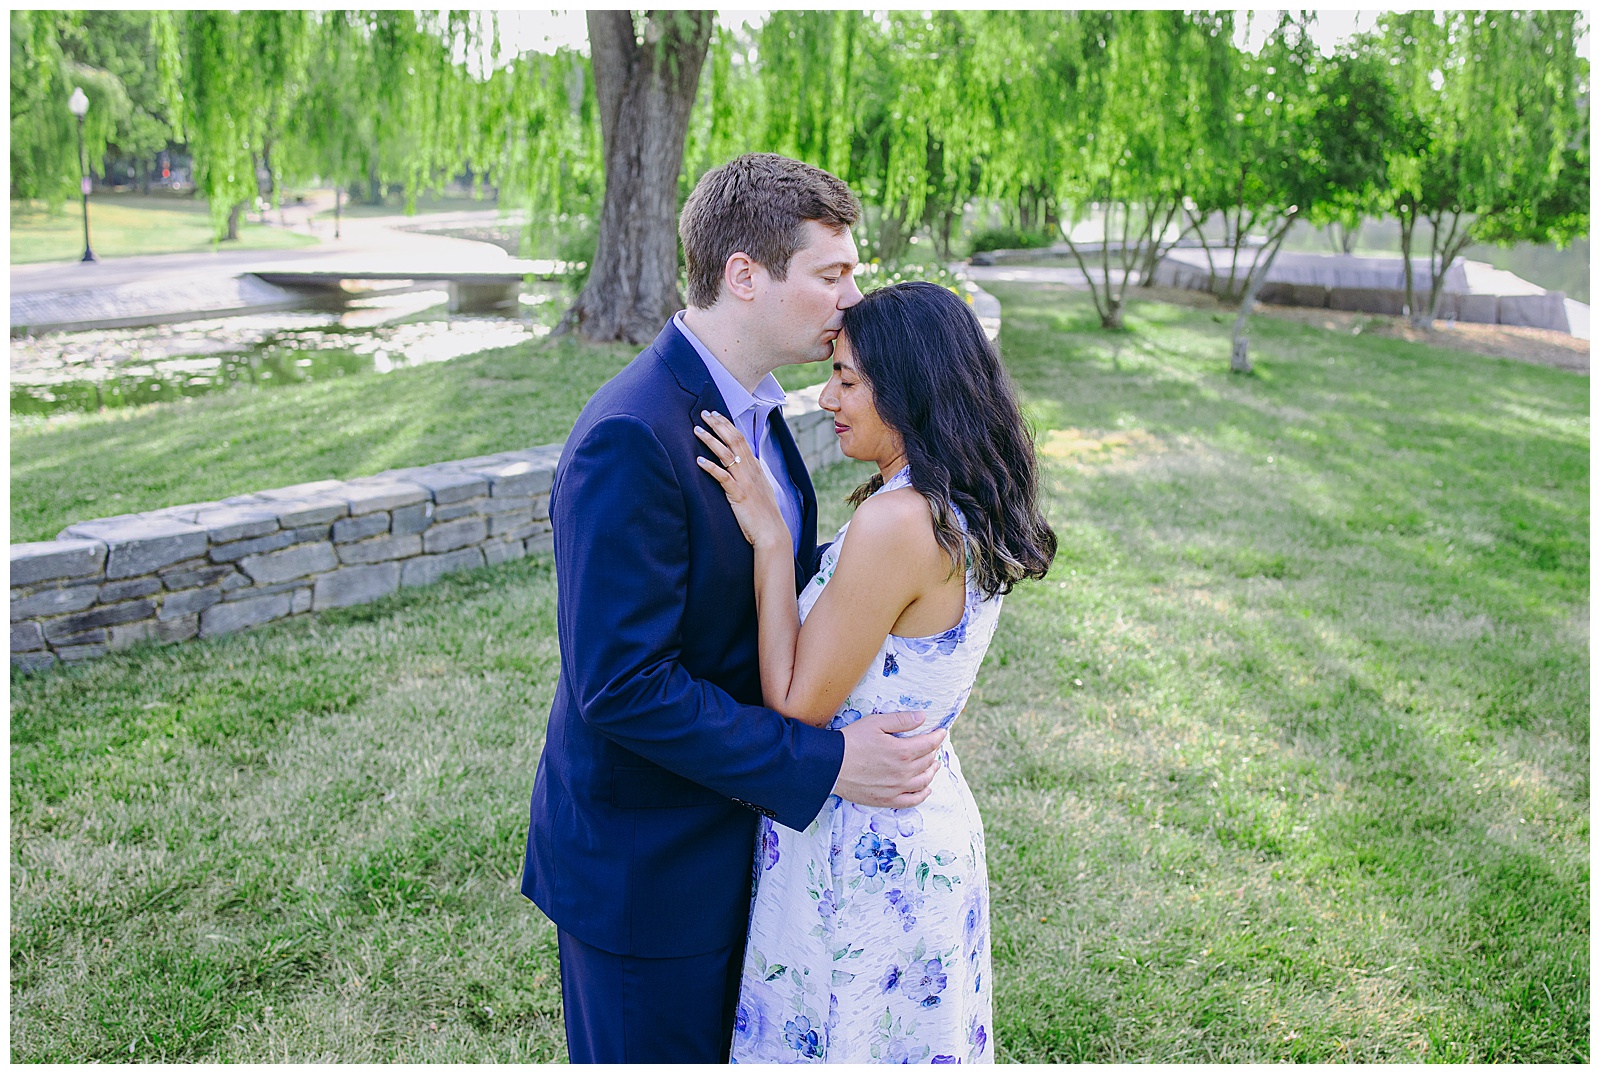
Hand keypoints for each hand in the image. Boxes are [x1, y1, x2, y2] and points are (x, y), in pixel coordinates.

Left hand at [694, 410, 787, 549]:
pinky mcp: (738, 495)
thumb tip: (742, 464)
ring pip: (727, 454)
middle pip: (734, 440)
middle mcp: (751, 470)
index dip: (727, 425)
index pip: (740, 438)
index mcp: (755, 467)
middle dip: (718, 425)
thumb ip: (750, 475)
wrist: (772, 533)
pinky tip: (699, 461)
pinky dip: (711, 468)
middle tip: (704, 413)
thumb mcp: (759, 489)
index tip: (715, 414)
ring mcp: (745, 482)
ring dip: (711, 440)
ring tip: (697, 430)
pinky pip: (723, 478)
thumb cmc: (763, 514)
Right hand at [833, 711, 947, 807]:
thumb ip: (901, 720)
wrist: (830, 766)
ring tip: (934, 764)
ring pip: (924, 781)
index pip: (929, 744)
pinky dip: (923, 794)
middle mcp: (903, 772)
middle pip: (927, 761)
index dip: (938, 736)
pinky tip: (926, 788)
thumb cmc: (851, 741)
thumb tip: (922, 717)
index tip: (942, 731)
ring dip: (932, 771)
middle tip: (934, 744)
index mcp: (902, 751)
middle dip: (934, 751)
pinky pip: (912, 800)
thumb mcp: (875, 723)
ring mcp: (897, 788)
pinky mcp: (887, 799)